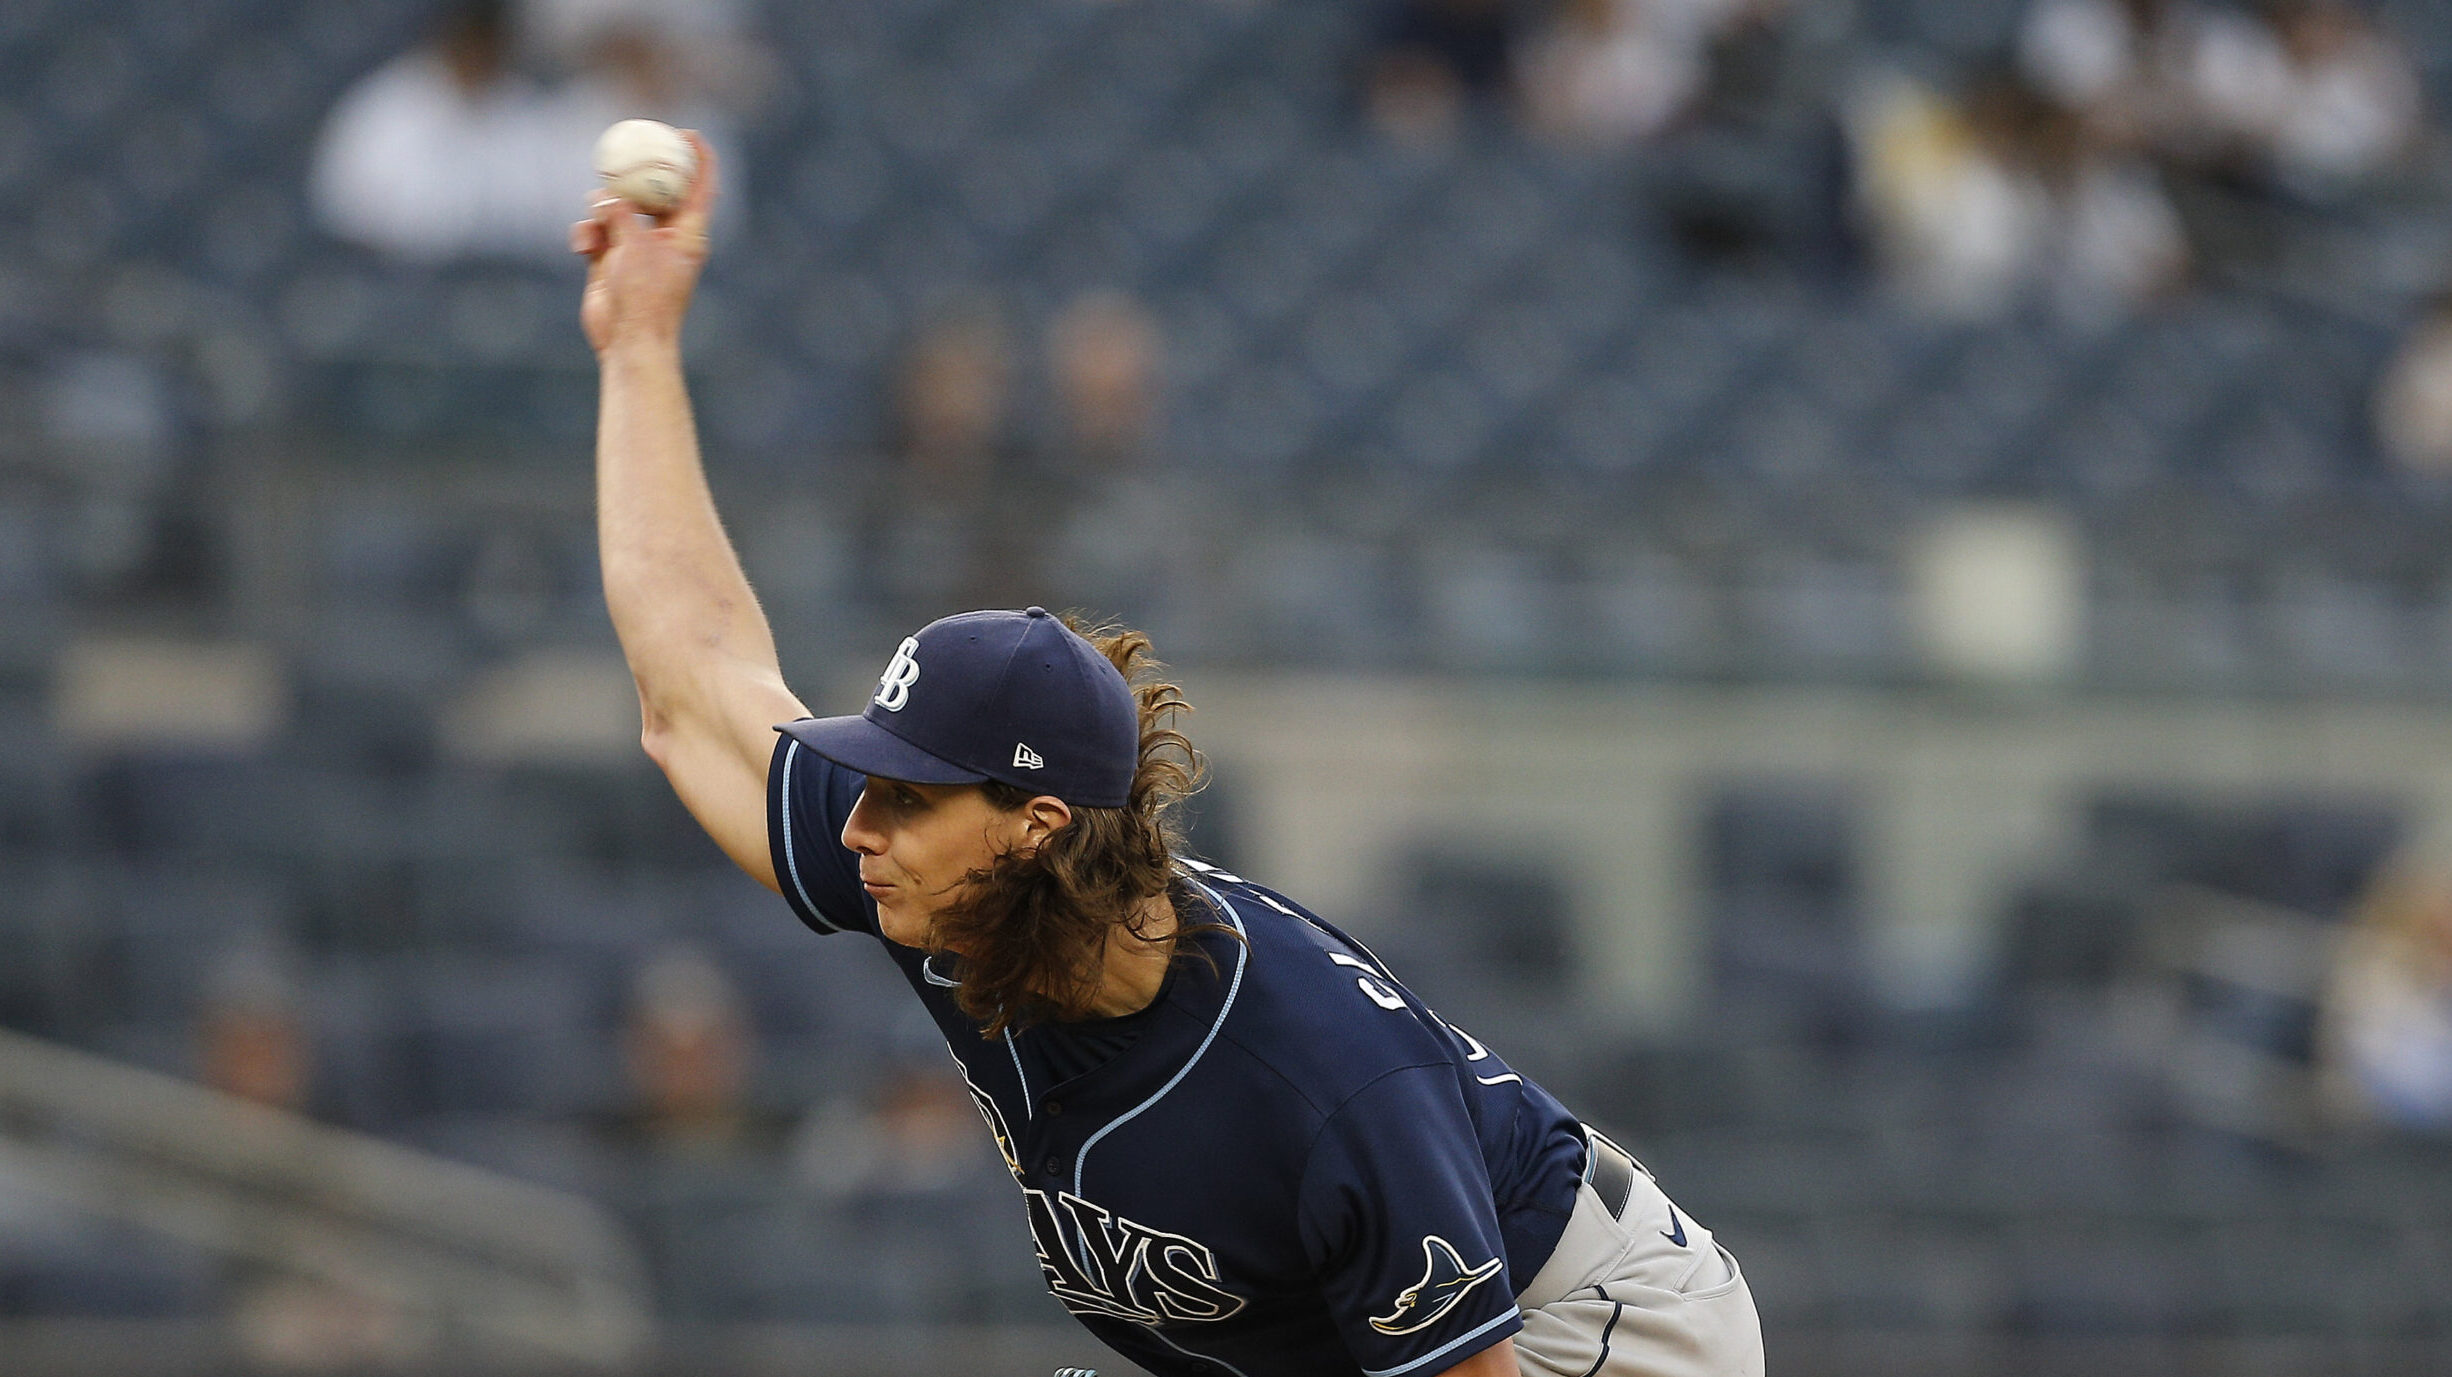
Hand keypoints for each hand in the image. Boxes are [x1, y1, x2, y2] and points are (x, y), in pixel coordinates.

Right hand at [573, 130, 717, 356]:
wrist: (627, 340)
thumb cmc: (644, 297)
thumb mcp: (635, 247)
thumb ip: (622, 215)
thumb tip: (605, 197)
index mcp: (689, 233)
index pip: (701, 188)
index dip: (699, 158)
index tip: (687, 133)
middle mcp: (666, 237)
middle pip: (657, 191)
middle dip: (638, 173)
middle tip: (624, 151)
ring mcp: (637, 248)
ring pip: (618, 208)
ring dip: (601, 210)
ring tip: (596, 223)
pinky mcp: (611, 260)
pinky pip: (596, 232)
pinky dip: (587, 234)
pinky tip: (582, 246)